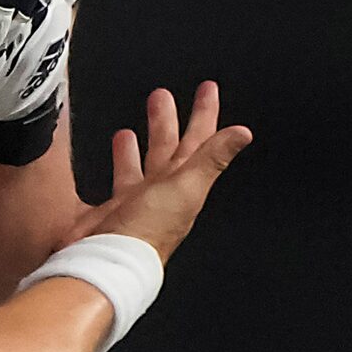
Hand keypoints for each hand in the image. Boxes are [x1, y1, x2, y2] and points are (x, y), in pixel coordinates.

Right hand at [68, 82, 251, 263]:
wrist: (108, 262)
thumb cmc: (148, 231)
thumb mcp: (185, 188)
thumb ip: (212, 158)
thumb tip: (243, 134)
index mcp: (184, 183)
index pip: (200, 141)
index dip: (205, 114)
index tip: (208, 90)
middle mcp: (163, 191)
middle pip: (169, 147)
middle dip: (169, 120)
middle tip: (163, 95)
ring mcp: (138, 200)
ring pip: (144, 161)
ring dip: (143, 140)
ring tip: (136, 123)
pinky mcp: (114, 207)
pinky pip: (120, 176)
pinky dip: (119, 159)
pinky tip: (115, 148)